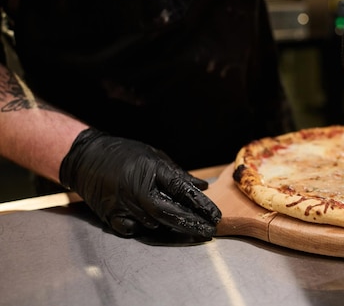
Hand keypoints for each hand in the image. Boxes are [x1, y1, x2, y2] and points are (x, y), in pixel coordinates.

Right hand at [60, 129, 221, 238]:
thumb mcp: (155, 157)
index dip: (201, 205)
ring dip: (173, 228)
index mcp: (151, 171)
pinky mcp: (111, 217)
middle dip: (192, 224)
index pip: (182, 191)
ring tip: (191, 228)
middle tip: (210, 231)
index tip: (215, 215)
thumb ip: (178, 174)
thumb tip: (202, 187)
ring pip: (155, 224)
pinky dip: (148, 229)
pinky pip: (135, 229)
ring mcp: (123, 205)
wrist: (87, 158)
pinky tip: (158, 226)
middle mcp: (138, 190)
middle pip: (170, 213)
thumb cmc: (124, 154)